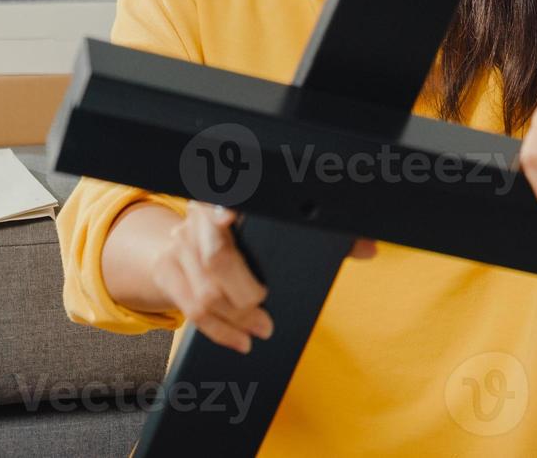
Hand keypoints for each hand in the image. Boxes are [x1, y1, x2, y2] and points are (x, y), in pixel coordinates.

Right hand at [148, 201, 376, 352]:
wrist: (193, 234)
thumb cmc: (248, 228)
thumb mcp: (281, 223)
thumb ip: (325, 233)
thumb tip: (368, 248)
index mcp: (229, 196)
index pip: (223, 197)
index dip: (224, 206)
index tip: (232, 216)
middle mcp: (200, 217)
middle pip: (215, 257)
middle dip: (244, 292)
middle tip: (265, 312)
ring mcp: (179, 244)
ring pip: (204, 291)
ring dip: (235, 319)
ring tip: (260, 329)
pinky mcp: (169, 271)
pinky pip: (190, 310)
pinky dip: (219, 331)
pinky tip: (240, 340)